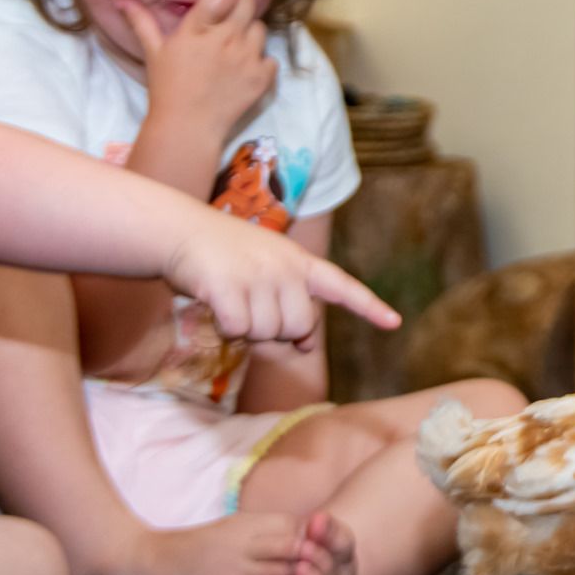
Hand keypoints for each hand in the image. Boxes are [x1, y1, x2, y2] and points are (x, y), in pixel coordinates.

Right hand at [117, 0, 276, 145]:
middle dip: (239, 8)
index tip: (219, 2)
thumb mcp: (153, 51)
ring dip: (249, 35)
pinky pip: (271, 57)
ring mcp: (246, 58)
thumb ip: (141, 20)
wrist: (188, 128)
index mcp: (196, 30)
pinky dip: (261, 63)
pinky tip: (244, 71)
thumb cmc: (167, 88)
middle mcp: (224, 40)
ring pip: (260, 28)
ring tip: (233, 50)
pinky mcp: (261, 78)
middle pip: (247, 3)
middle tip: (228, 23)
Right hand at [163, 211, 399, 347]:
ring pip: (267, 333)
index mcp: (299, 261)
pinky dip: (225, 327)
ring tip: (231, 297)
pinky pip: (239, 331)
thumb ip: (289, 301)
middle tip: (249, 304)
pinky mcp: (229, 287)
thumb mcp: (266, 268)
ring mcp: (258, 275)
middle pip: (298, 327)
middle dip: (274, 329)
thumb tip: (304, 345)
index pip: (342, 286)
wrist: (180, 229)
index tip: (394, 323)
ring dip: (246, 328)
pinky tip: (215, 304)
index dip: (368, 306)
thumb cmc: (223, 256)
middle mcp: (285, 267)